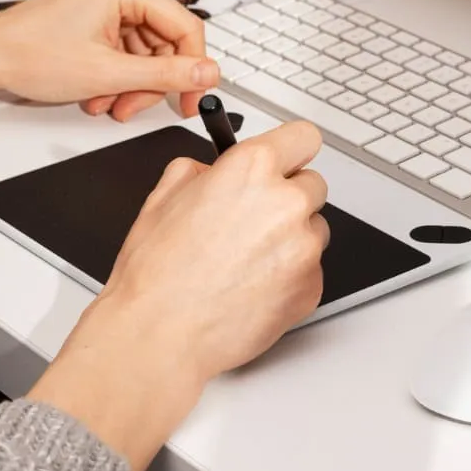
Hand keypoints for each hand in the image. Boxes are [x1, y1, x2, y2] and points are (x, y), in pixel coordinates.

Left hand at [0, 0, 217, 120]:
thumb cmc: (32, 55)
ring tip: (108, 103)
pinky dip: (118, 77)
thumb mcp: (109, 74)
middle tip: (133, 108)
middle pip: (166, 42)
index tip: (190, 100)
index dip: (192, 69)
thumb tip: (208, 74)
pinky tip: (99, 94)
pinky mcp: (99, 17)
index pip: (185, 27)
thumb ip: (165, 75)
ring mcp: (109, 1)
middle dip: (151, 82)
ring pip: (147, 52)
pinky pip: (127, 51)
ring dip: (132, 85)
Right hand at [27, 121, 328, 470]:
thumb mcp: (164, 196)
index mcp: (251, 169)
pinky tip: (252, 285)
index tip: (287, 159)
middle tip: (254, 219)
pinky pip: (311, 270)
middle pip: (313, 184)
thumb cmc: (157, 274)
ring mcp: (303, 247)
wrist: (159, 333)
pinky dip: (290, 275)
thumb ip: (200, 171)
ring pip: (314, 229)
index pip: (304, 137)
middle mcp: (285, 202)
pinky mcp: (310, 287)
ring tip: (246, 260)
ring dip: (291, 238)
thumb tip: (214, 169)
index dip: (291, 150)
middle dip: (287, 197)